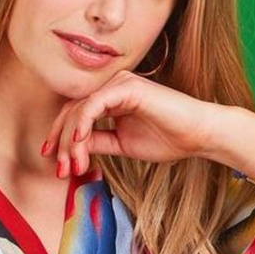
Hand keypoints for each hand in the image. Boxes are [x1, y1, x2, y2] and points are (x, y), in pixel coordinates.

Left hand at [40, 70, 213, 176]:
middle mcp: (112, 87)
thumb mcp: (122, 144)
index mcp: (110, 99)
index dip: (61, 138)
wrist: (198, 135)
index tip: (56, 164)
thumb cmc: (168, 139)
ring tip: (73, 165)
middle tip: (60, 170)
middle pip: (71, 111)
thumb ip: (97, 142)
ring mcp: (119, 84)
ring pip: (79, 109)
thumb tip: (72, 149)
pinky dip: (83, 123)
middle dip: (61, 143)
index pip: (75, 115)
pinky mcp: (127, 87)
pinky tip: (80, 142)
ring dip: (71, 140)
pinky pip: (94, 104)